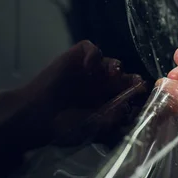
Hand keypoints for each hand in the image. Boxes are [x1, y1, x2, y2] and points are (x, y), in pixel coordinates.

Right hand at [12, 41, 144, 148]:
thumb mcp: (91, 128)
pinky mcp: (76, 58)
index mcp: (109, 102)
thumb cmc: (62, 128)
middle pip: (125, 77)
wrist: (35, 116)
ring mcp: (90, 71)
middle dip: (131, 80)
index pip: (131, 94)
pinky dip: (94, 54)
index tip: (142, 96)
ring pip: (111, 62)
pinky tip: (89, 66)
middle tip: (134, 83)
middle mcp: (102, 86)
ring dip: (115, 67)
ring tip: (112, 74)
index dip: (137, 94)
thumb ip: (110, 119)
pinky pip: (91, 49)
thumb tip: (125, 109)